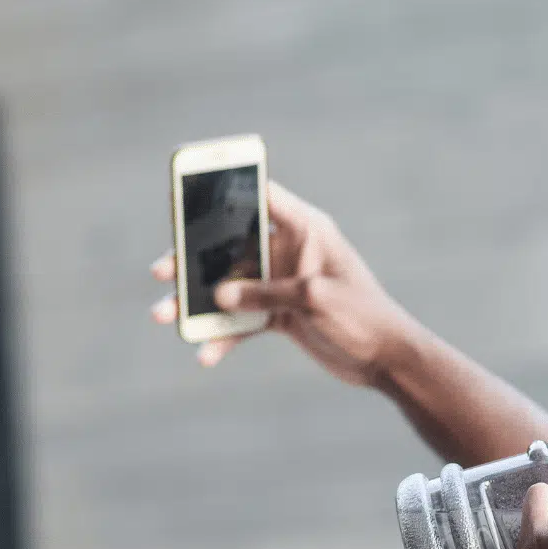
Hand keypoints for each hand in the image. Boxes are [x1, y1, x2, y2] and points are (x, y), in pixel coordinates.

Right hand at [150, 181, 427, 381]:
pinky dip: (224, 336)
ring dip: (198, 303)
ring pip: (229, 286)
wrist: (386, 360)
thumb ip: (267, 293)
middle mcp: (290, 251)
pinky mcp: (280, 314)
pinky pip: (242, 321)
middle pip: (230, 246)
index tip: (186, 190)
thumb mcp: (315, 299)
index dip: (225, 188)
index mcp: (306, 229)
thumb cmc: (364, 317)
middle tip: (161, 270)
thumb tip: (220, 295)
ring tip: (164, 316)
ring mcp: (282, 283)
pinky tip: (206, 355)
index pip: (261, 196)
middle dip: (193, 260)